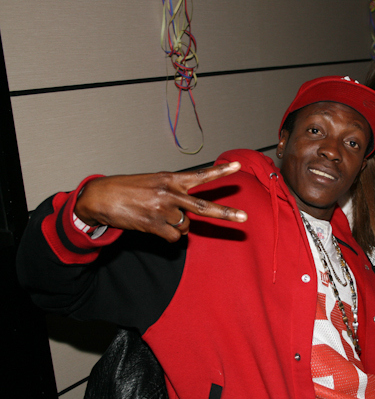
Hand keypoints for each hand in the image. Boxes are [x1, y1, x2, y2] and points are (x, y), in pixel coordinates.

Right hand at [74, 162, 247, 242]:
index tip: (237, 167)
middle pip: (204, 208)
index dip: (220, 172)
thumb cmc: (129, 189)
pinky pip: (174, 237)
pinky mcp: (154, 225)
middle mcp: (170, 193)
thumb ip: (175, 192)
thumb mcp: (154, 182)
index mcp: (171, 179)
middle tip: (244, 218)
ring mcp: (163, 210)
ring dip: (176, 226)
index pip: (200, 176)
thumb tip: (188, 216)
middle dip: (226, 214)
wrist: (101, 197)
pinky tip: (154, 226)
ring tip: (158, 216)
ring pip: (185, 226)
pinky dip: (168, 236)